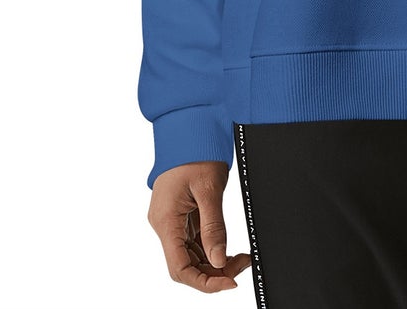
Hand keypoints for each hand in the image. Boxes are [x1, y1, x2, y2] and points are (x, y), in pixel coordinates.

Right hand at [148, 161, 252, 291]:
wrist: (190, 125)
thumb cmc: (195, 149)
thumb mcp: (209, 188)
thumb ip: (214, 226)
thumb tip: (219, 260)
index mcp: (166, 221)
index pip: (180, 268)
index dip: (204, 282)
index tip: (230, 281)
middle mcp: (164, 224)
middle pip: (185, 265)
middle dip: (213, 272)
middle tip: (242, 266)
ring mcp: (171, 219)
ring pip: (190, 254)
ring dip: (213, 261)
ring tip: (241, 257)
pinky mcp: (179, 213)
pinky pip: (192, 240)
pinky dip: (210, 246)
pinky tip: (227, 247)